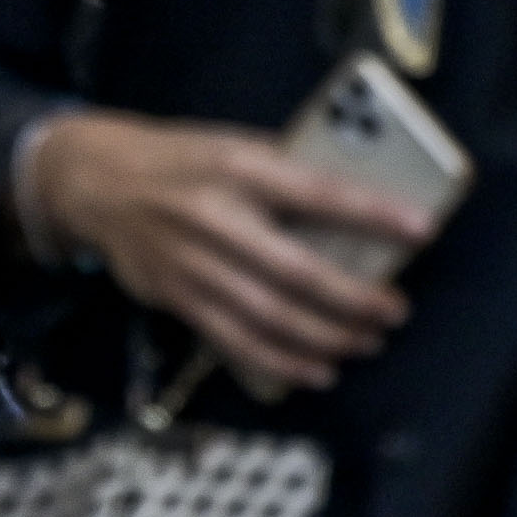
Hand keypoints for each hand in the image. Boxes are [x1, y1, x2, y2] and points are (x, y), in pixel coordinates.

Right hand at [28, 110, 430, 393]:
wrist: (93, 180)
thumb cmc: (185, 160)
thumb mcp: (236, 146)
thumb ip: (289, 173)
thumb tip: (364, 205)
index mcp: (238, 168)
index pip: (316, 193)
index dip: (372, 214)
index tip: (423, 230)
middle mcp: (211, 217)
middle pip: (293, 270)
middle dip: (352, 298)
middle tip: (394, 311)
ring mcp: (188, 262)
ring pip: (266, 315)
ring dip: (324, 337)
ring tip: (366, 343)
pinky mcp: (174, 296)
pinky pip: (232, 339)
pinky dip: (279, 361)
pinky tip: (317, 370)